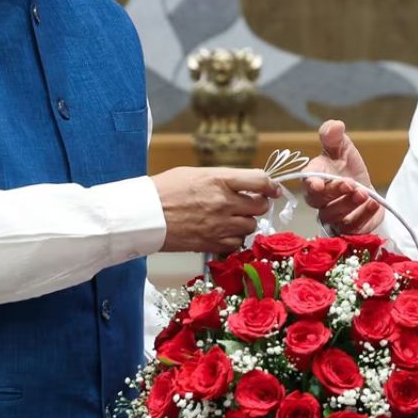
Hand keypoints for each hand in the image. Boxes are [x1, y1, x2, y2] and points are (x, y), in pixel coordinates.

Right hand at [152, 167, 278, 252]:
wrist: (144, 215)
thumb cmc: (165, 190)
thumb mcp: (196, 173)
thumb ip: (223, 178)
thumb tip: (246, 184)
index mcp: (219, 180)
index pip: (259, 181)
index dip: (271, 185)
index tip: (273, 189)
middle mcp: (223, 202)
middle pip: (260, 206)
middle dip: (257, 204)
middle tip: (248, 203)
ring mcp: (219, 225)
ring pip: (250, 226)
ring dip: (245, 222)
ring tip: (230, 218)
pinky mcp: (212, 243)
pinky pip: (237, 243)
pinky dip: (234, 239)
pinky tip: (222, 232)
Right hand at [303, 120, 383, 234]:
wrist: (364, 187)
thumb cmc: (346, 167)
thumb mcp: (342, 147)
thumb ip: (334, 136)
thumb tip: (335, 125)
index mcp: (313, 178)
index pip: (306, 182)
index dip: (310, 183)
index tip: (317, 183)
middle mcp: (319, 201)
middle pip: (320, 201)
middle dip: (335, 192)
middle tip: (351, 184)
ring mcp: (333, 217)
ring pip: (335, 216)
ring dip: (350, 205)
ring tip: (364, 194)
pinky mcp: (349, 229)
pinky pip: (353, 228)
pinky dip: (364, 216)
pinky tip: (374, 204)